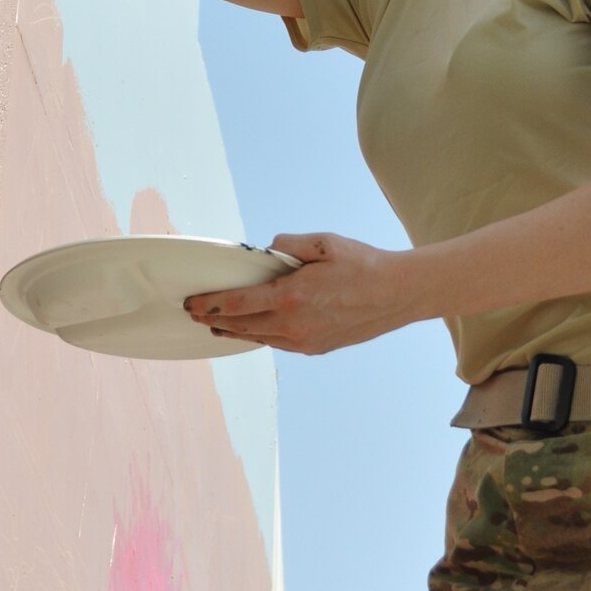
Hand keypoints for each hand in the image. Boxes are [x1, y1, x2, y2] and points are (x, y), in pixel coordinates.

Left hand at [184, 231, 415, 355]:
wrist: (397, 294)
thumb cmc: (363, 264)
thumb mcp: (324, 243)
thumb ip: (290, 244)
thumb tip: (268, 248)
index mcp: (291, 296)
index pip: (238, 304)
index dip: (210, 304)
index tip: (192, 303)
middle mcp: (294, 324)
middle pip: (243, 326)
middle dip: (215, 320)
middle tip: (196, 314)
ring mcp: (305, 340)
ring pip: (260, 338)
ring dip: (236, 332)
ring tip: (219, 326)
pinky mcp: (316, 348)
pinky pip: (279, 343)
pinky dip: (262, 336)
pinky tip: (256, 330)